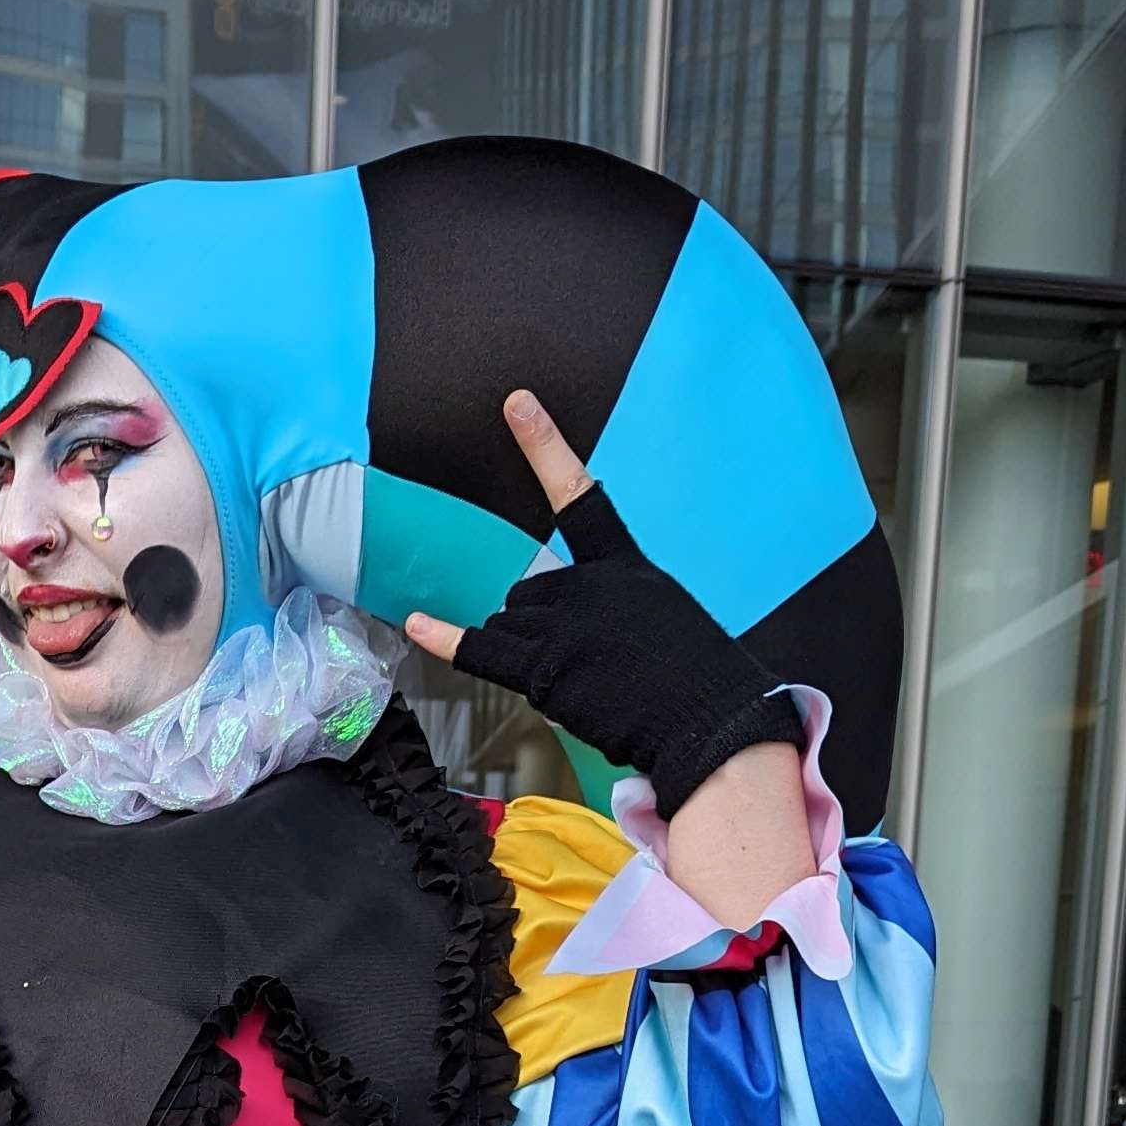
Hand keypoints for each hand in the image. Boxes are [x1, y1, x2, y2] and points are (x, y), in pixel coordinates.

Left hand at [403, 393, 811, 892]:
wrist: (707, 720)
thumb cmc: (694, 682)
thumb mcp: (663, 618)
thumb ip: (614, 607)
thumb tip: (570, 632)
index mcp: (625, 566)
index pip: (580, 496)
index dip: (545, 447)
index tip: (516, 405)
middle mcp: (590, 585)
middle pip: (526, 594)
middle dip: (538, 628)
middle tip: (586, 664)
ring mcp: (565, 624)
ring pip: (509, 625)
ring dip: (526, 654)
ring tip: (580, 683)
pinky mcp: (546, 666)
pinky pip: (482, 651)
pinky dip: (448, 640)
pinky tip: (419, 623)